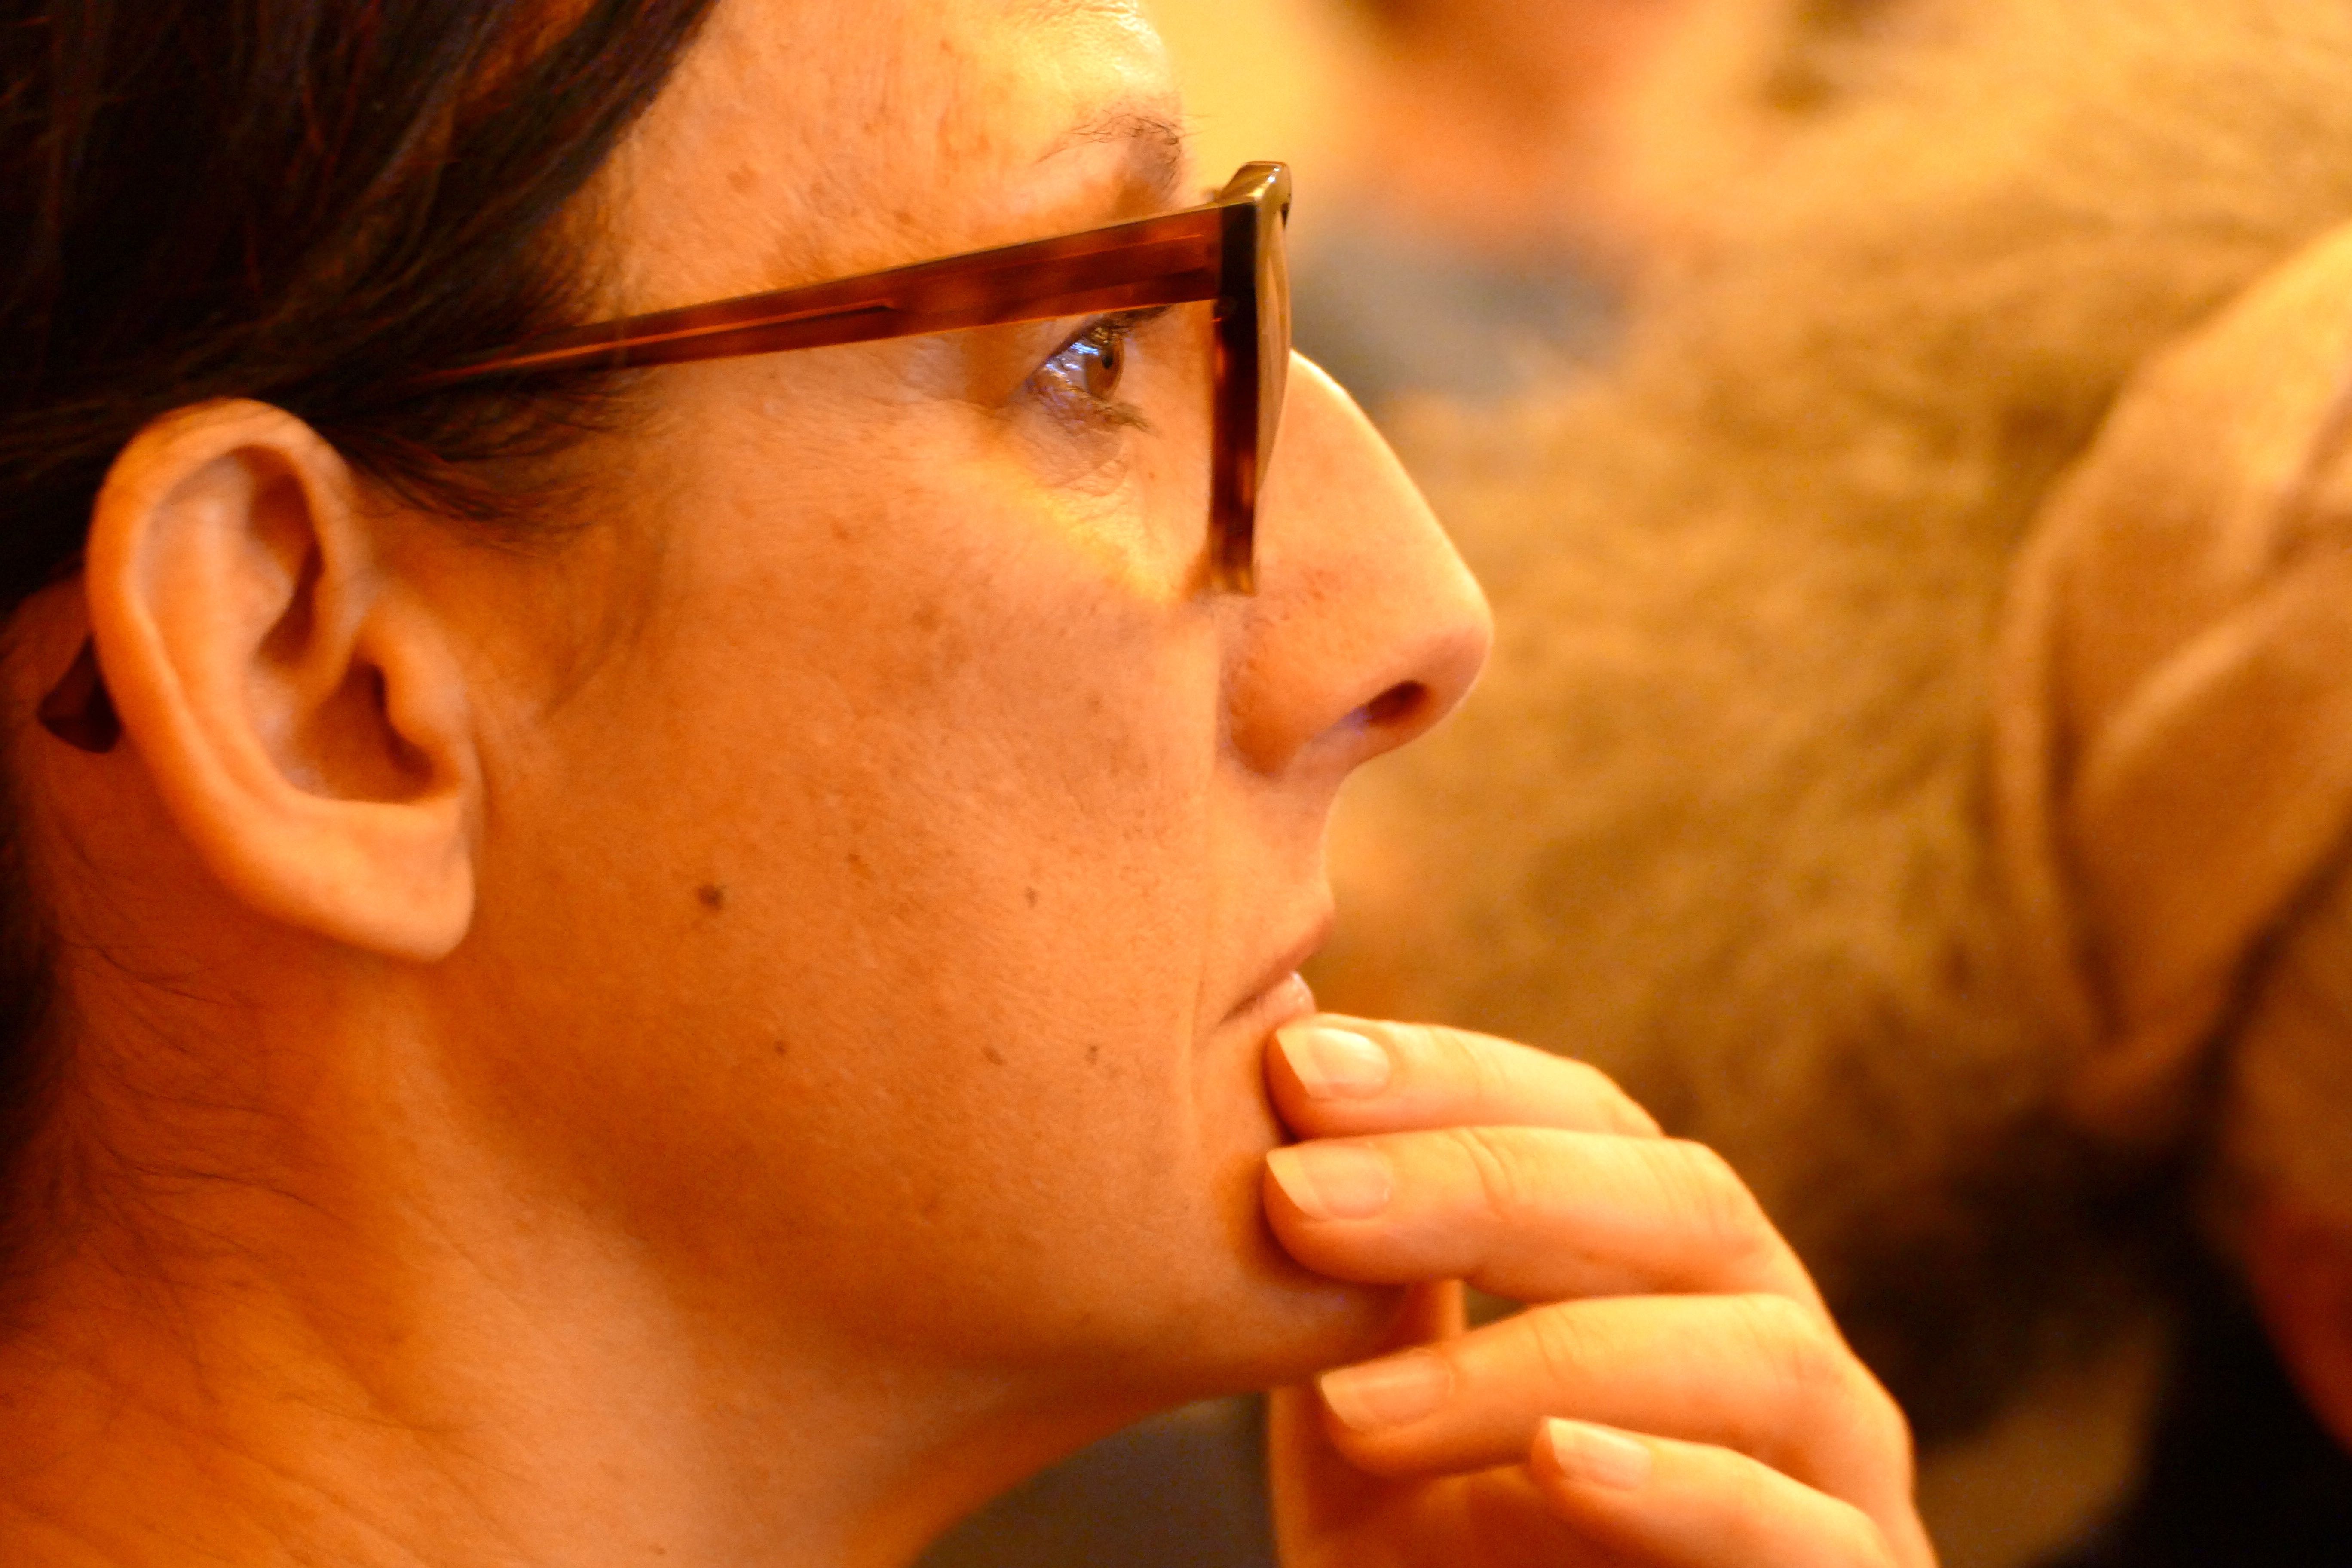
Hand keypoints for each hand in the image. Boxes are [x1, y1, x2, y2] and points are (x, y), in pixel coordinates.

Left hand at [1262, 1017, 1936, 1567]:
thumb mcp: (1374, 1434)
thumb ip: (1354, 1305)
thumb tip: (1293, 1136)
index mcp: (1668, 1271)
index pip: (1589, 1123)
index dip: (1450, 1080)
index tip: (1296, 1072)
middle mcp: (1772, 1342)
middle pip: (1681, 1199)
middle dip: (1482, 1181)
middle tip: (1297, 1196)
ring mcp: (1836, 1474)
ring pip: (1758, 1352)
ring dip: (1546, 1356)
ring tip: (1360, 1404)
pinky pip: (1802, 1530)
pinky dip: (1681, 1483)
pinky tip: (1560, 1459)